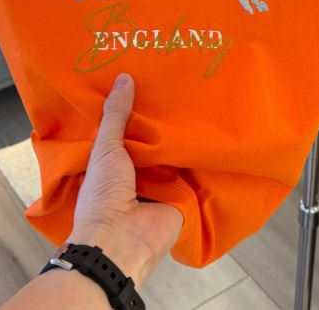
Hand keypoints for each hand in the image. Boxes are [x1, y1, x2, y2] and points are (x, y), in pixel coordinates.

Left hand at [64, 73, 183, 288]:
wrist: (121, 241)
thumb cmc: (104, 193)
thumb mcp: (106, 147)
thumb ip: (116, 115)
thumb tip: (125, 77)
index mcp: (113, 160)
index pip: (127, 128)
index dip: (135, 108)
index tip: (148, 79)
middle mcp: (137, 170)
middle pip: (153, 140)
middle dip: (163, 120)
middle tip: (181, 85)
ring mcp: (160, 184)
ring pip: (174, 154)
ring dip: (183, 137)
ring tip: (200, 99)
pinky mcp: (182, 196)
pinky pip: (194, 172)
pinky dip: (201, 158)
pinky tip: (214, 131)